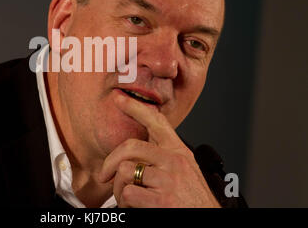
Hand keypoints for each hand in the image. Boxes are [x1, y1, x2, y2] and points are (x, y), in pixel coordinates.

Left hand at [98, 94, 220, 207]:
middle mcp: (175, 161)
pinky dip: (124, 203)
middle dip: (110, 161)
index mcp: (179, 153)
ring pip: (125, 171)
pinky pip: (128, 193)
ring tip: (127, 198)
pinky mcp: (162, 199)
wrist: (210, 223)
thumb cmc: (193, 203)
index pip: (156, 121)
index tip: (119, 98)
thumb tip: (136, 153)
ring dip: (119, 189)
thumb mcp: (185, 172)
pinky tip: (135, 207)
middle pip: (130, 146)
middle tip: (104, 175)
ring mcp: (169, 179)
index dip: (135, 107)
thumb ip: (164, 158)